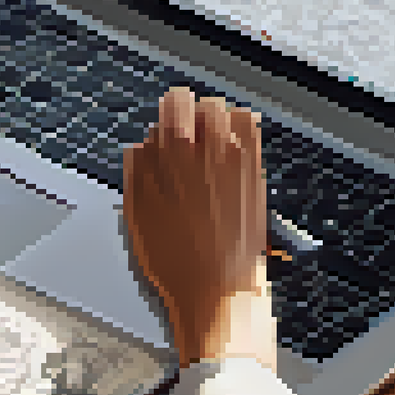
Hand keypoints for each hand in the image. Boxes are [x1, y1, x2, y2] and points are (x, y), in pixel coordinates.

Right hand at [123, 86, 273, 366]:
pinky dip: (244, 131)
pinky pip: (253, 133)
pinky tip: (235, 143)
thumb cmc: (178, 263)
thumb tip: (141, 147)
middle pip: (203, 105)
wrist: (218, 291)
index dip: (170, 112)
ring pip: (229, 114)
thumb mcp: (138, 216)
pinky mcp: (256, 175)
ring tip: (211, 142)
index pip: (174, 103)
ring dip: (219, 122)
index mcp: (172, 155)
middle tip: (188, 136)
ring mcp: (237, 161)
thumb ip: (138, 172)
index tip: (169, 123)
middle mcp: (207, 150)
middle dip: (194, 116)